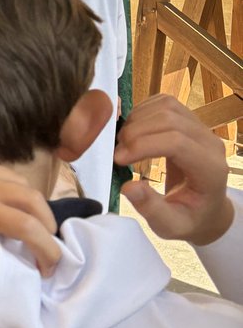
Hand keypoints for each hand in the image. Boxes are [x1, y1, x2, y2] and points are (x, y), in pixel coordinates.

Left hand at [0, 131, 58, 303]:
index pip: (0, 262)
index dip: (16, 280)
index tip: (22, 289)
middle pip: (28, 227)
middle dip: (48, 252)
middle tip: (50, 267)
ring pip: (33, 199)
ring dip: (48, 223)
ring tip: (47, 239)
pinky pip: (21, 182)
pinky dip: (33, 201)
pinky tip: (29, 215)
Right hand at [114, 93, 232, 245]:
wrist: (206, 209)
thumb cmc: (189, 219)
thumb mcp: (170, 225)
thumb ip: (151, 208)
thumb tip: (128, 187)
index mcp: (210, 169)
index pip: (177, 142)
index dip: (143, 145)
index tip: (118, 160)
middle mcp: (210, 143)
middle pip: (170, 119)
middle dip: (136, 132)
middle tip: (117, 154)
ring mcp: (201, 128)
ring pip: (166, 106)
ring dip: (137, 120)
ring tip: (123, 143)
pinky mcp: (189, 120)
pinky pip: (164, 102)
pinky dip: (142, 111)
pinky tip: (132, 131)